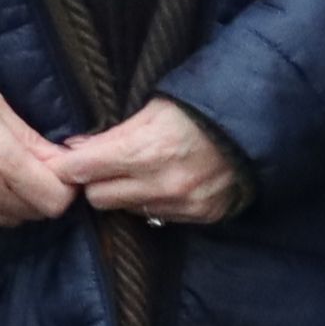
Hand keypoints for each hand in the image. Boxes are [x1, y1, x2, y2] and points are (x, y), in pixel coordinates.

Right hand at [0, 83, 79, 229]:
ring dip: (15, 204)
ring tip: (3, 176)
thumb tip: (66, 162)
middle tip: (32, 171)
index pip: (54, 201)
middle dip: (41, 194)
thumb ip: (33, 140)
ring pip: (9, 222)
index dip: (64, 188)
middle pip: (34, 214)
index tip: (59, 173)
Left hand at [54, 102, 251, 223]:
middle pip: (98, 197)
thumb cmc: (200, 108)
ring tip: (134, 172)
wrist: (257, 127)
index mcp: (145, 150)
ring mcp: (181, 204)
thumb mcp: (153, 108)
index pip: (82, 170)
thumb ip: (113, 133)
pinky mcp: (198, 217)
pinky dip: (151, 201)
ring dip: (123, 193)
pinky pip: (156, 216)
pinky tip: (161, 182)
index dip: (70, 164)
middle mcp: (161, 184)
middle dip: (93, 181)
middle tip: (99, 165)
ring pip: (126, 210)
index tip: (68, 159)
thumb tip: (74, 148)